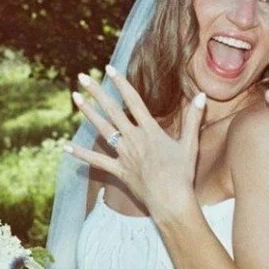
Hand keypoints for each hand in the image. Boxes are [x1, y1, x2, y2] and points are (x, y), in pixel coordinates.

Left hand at [66, 66, 206, 220]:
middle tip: (83, 77)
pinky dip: (81, 154)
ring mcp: (124, 154)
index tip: (109, 69)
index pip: (133, 100)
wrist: (171, 200)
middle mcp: (134, 138)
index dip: (121, 83)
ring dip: (88, 113)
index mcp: (150, 130)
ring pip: (102, 129)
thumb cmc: (183, 174)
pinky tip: (66, 147)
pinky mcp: (118, 170)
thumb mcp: (190, 144)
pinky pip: (97, 161)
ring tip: (75, 98)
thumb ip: (194, 118)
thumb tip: (202, 95)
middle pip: (112, 110)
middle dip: (97, 92)